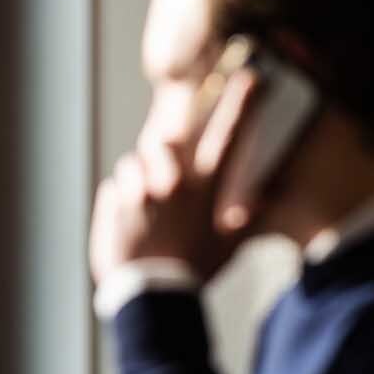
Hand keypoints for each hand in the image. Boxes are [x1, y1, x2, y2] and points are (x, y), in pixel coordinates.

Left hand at [90, 70, 258, 285]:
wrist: (152, 295)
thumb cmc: (194, 271)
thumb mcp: (228, 247)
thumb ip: (245, 220)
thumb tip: (261, 203)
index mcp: (206, 190)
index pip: (230, 138)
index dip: (242, 105)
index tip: (251, 77)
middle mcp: (175, 183)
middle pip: (164, 140)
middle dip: (161, 156)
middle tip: (161, 189)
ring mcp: (143, 190)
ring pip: (133, 163)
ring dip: (136, 182)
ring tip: (142, 217)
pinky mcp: (115, 201)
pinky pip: (113, 187)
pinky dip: (117, 203)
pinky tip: (126, 227)